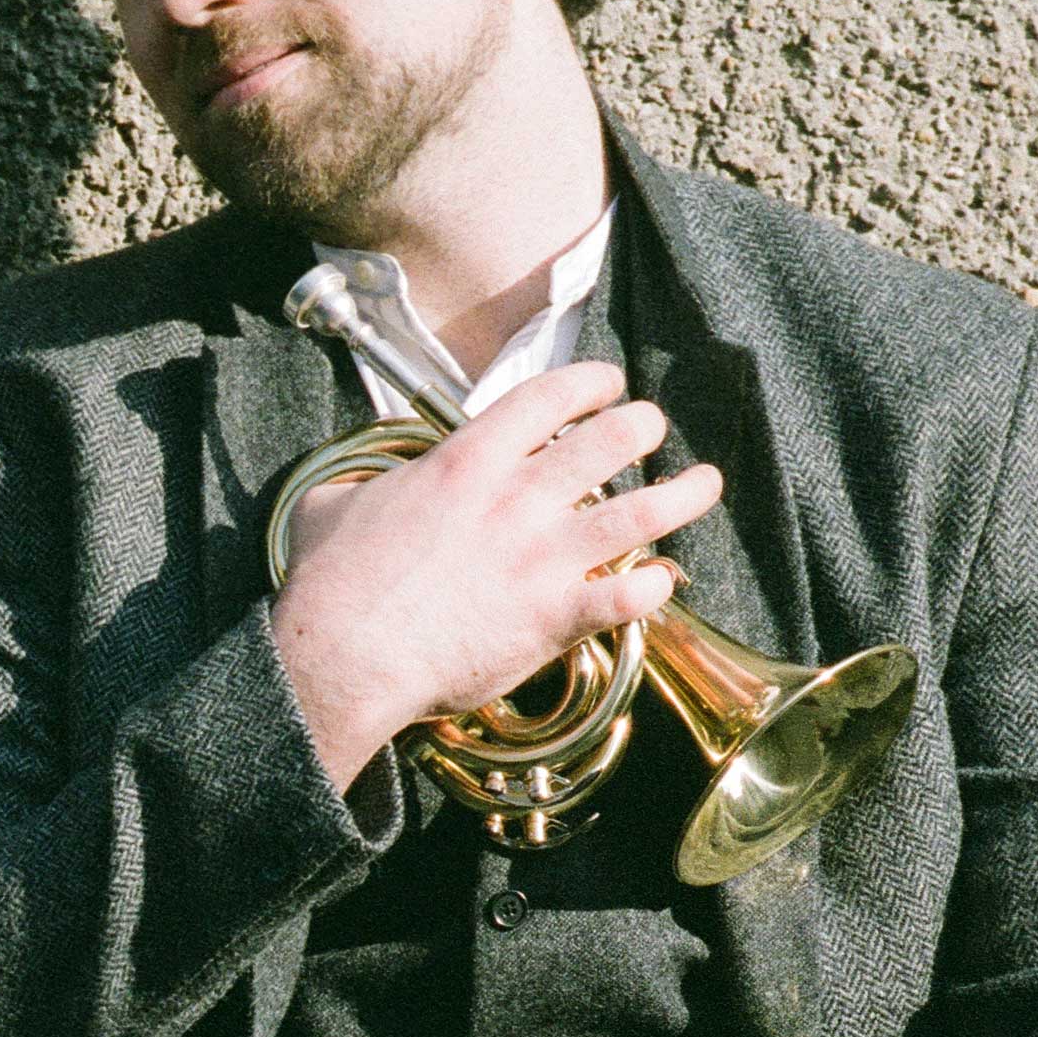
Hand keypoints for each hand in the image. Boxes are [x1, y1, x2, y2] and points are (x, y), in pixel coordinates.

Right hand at [267, 356, 721, 795]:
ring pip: (642, 511)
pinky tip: (664, 581)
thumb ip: (364, 484)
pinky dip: (656, 586)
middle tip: (653, 427)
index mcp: (467, 461)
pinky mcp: (556, 615)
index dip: (590, 382)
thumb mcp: (335, 506)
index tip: (607, 383)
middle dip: (644, 425)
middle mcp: (517, 498)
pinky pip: (631, 594)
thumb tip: (353, 488)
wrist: (345, 654)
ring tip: (705, 484)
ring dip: (684, 494)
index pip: (549, 396)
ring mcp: (543, 556)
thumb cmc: (333, 584)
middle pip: (610, 439)